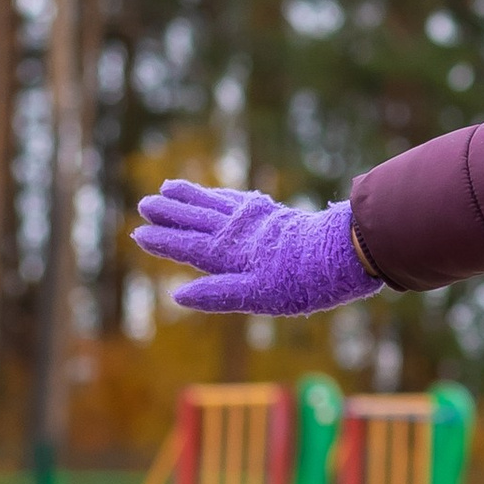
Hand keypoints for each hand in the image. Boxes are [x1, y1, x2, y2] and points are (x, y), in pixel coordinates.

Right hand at [132, 180, 374, 315]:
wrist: (344, 251)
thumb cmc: (302, 281)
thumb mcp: (258, 297)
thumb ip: (217, 294)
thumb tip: (178, 294)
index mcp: (229, 254)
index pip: (187, 247)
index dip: (163, 241)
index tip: (139, 233)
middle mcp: (237, 232)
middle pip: (196, 219)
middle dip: (170, 213)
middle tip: (144, 203)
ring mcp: (255, 219)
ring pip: (214, 204)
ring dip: (190, 197)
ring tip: (168, 186)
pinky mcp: (274, 214)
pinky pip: (237, 200)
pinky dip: (220, 195)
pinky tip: (216, 193)